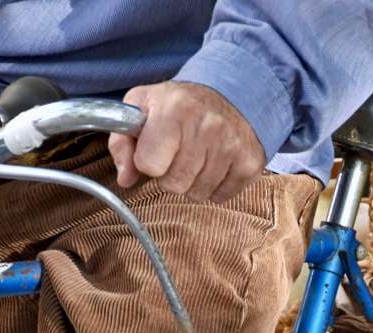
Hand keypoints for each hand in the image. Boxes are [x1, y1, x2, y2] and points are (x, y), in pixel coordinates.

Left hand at [109, 81, 265, 202]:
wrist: (232, 95)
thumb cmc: (181, 104)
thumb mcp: (142, 107)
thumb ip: (122, 142)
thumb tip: (125, 179)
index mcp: (175, 109)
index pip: (149, 165)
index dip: (148, 161)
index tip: (156, 147)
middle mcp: (208, 126)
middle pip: (173, 184)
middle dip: (170, 173)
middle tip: (178, 152)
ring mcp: (232, 146)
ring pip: (196, 194)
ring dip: (193, 181)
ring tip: (198, 156)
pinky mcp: (250, 164)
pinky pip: (220, 197)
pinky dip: (214, 186)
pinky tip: (215, 163)